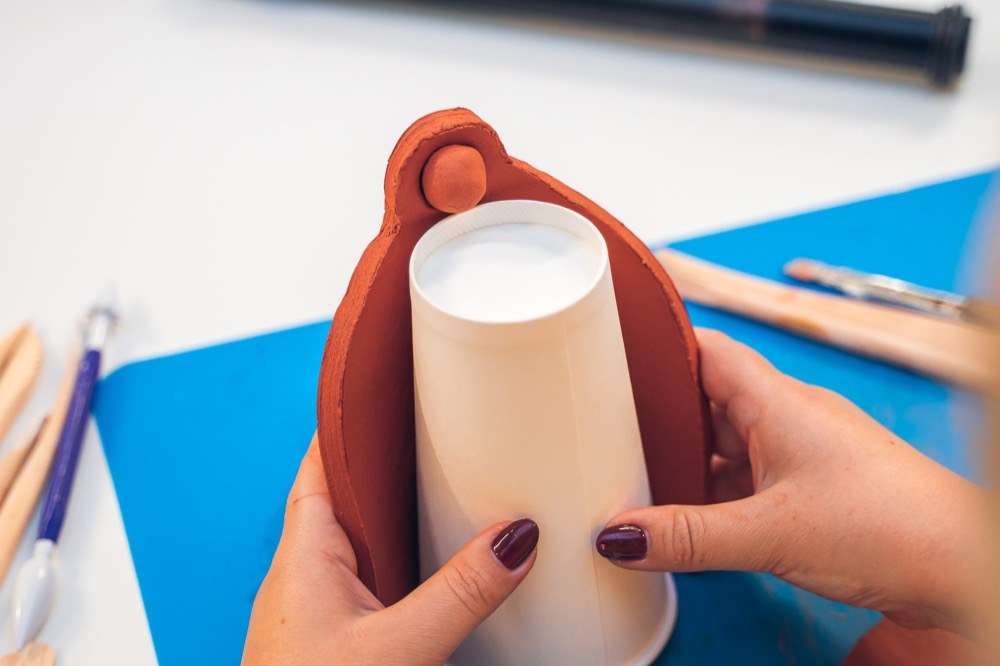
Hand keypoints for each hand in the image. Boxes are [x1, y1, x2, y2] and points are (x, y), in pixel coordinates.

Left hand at [243, 437, 537, 664]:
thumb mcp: (398, 648)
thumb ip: (461, 593)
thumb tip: (517, 539)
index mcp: (305, 552)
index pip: (322, 458)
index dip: (353, 415)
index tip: (391, 380)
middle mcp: (308, 569)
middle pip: (350, 491)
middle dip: (395, 461)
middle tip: (444, 427)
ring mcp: (324, 603)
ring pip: (367, 536)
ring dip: (404, 513)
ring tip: (455, 485)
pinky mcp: (342, 635)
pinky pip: (379, 576)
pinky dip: (410, 559)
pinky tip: (443, 564)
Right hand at [596, 329, 985, 632]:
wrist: (963, 566)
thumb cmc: (892, 526)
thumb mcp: (769, 533)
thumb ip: (687, 536)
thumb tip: (619, 535)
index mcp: (778, 400)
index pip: (705, 349)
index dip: (658, 347)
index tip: (612, 354)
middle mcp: (787, 415)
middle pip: (706, 398)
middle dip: (661, 418)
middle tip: (609, 434)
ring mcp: (800, 449)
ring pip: (725, 441)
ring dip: (689, 462)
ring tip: (641, 481)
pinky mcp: (809, 483)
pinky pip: (745, 474)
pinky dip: (715, 490)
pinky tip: (690, 515)